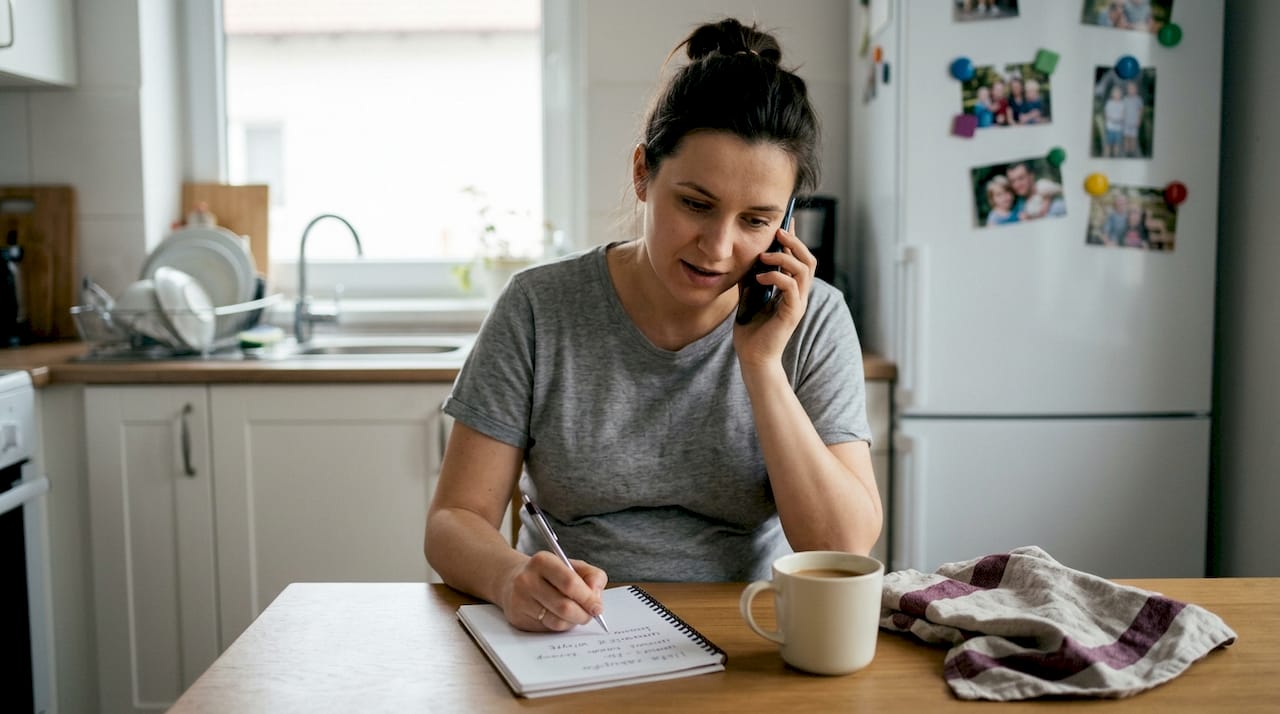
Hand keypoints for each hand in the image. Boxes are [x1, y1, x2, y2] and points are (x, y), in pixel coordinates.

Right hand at [499, 551, 607, 631]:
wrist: (513, 580)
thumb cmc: (550, 574)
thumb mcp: (572, 566)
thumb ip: (592, 576)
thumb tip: (596, 595)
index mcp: (542, 561)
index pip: (570, 583)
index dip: (588, 598)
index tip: (598, 607)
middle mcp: (527, 580)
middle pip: (564, 606)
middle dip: (583, 614)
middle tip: (591, 614)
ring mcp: (520, 600)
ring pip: (557, 621)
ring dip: (573, 622)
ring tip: (577, 615)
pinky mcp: (517, 618)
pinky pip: (548, 628)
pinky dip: (560, 625)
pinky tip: (560, 616)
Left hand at [732, 226, 814, 368]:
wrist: (752, 357)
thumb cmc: (751, 330)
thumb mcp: (748, 296)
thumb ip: (751, 278)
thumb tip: (747, 257)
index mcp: (792, 290)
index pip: (799, 258)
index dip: (795, 239)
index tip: (786, 220)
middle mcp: (799, 295)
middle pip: (808, 260)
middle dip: (795, 242)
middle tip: (777, 232)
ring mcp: (798, 304)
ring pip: (804, 270)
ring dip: (785, 257)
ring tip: (764, 256)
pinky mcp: (792, 314)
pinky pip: (791, 287)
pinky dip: (777, 277)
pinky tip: (760, 277)